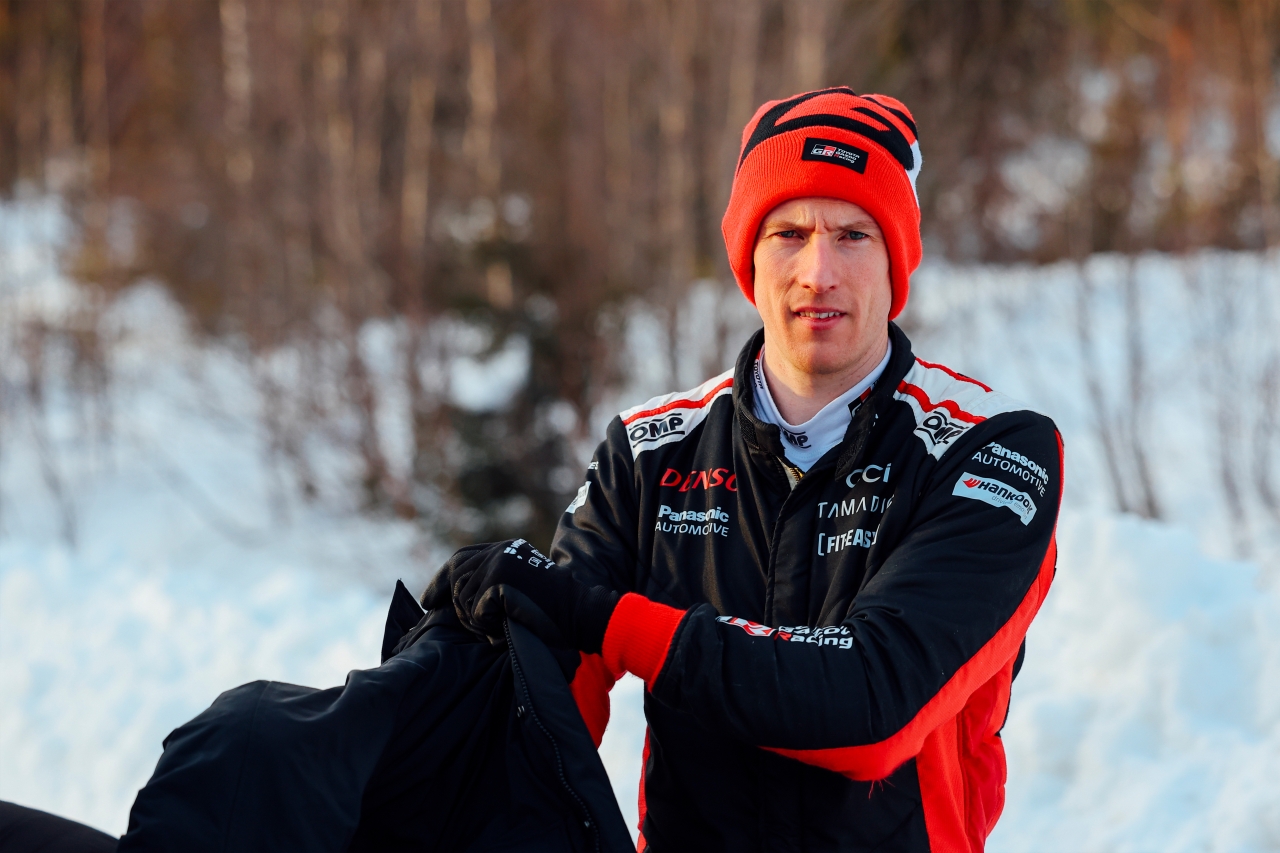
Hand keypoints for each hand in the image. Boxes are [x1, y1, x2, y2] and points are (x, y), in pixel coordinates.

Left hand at [449, 539, 619, 652]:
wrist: (581, 614)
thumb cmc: (554, 613)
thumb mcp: (522, 588)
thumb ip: (495, 583)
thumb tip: (456, 596)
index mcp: (508, 548)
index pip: (462, 557)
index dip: (441, 578)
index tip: (428, 599)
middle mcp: (502, 549)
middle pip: (456, 573)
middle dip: (449, 598)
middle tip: (454, 618)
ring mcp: (501, 561)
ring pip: (463, 595)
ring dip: (474, 619)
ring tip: (495, 628)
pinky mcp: (501, 578)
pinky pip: (474, 608)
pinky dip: (484, 624)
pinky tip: (500, 628)